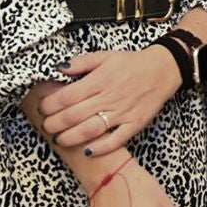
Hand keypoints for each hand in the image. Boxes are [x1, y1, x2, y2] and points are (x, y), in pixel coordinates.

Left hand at [39, 45, 178, 154]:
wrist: (164, 69)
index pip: (67, 96)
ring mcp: (123, 112)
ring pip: (91, 129)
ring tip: (59, 140)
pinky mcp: (135, 123)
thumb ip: (81, 62)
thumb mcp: (105, 56)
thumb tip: (58, 68)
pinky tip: (87, 151)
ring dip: (71, 137)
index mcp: (101, 79)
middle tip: (46, 127)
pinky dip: (101, 148)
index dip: (51, 104)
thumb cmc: (131, 63)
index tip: (43, 108)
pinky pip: (117, 140)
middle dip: (55, 123)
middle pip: (75, 115)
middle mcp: (110, 96)